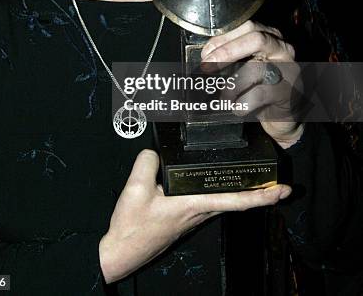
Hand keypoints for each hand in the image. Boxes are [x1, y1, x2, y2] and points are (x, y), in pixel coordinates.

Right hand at [99, 149, 290, 282]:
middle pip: (235, 201)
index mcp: (193, 205)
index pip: (235, 200)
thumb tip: (156, 152)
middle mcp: (198, 213)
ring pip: (223, 202)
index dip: (261, 196)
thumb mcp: (135, 187)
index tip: (282, 191)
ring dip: (242, 194)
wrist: (121, 251)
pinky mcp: (184, 217)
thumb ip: (148, 162)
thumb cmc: (131, 225)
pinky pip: (209, 202)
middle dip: (259, 193)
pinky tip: (217, 184)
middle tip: (280, 183)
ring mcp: (193, 217)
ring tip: (256, 180)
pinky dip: (223, 194)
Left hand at [200, 20, 304, 146]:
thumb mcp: (246, 67)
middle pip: (256, 39)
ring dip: (232, 85)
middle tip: (207, 67)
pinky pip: (259, 94)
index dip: (223, 39)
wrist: (283, 115)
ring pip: (256, 68)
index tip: (205, 54)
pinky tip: (237, 107)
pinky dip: (243, 102)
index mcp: (270, 37)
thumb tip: (206, 57)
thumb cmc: (261, 88)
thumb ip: (232, 57)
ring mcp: (288, 69)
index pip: (247, 27)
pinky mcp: (288, 92)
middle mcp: (282, 49)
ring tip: (223, 96)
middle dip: (226, 52)